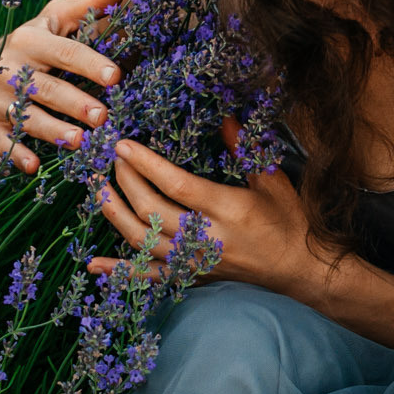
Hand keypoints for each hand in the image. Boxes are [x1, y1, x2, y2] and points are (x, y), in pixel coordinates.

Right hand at [0, 0, 127, 172]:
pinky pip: (1, 142)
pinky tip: (34, 166)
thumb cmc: (37, 39)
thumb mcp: (58, 17)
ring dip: (52, 131)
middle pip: (45, 88)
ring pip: (25, 116)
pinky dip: (15, 154)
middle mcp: (8, 68)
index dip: (89, 63)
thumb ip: (90, 6)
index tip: (115, 75)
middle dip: (74, 103)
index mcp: (30, 40)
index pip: (64, 52)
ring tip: (80, 141)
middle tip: (103, 116)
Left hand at [88, 115, 323, 294]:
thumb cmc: (290, 221)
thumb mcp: (273, 180)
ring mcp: (197, 262)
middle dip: (127, 182)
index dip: (147, 165)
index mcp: (229, 210)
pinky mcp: (192, 278)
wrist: (300, 270)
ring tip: (99, 189)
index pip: (177, 186)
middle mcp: (208, 239)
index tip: (124, 145)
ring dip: (116, 215)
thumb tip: (225, 116)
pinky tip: (94, 264)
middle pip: (153, 212)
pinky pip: (150, 278)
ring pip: (144, 242)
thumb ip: (245, 150)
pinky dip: (120, 272)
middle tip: (113, 158)